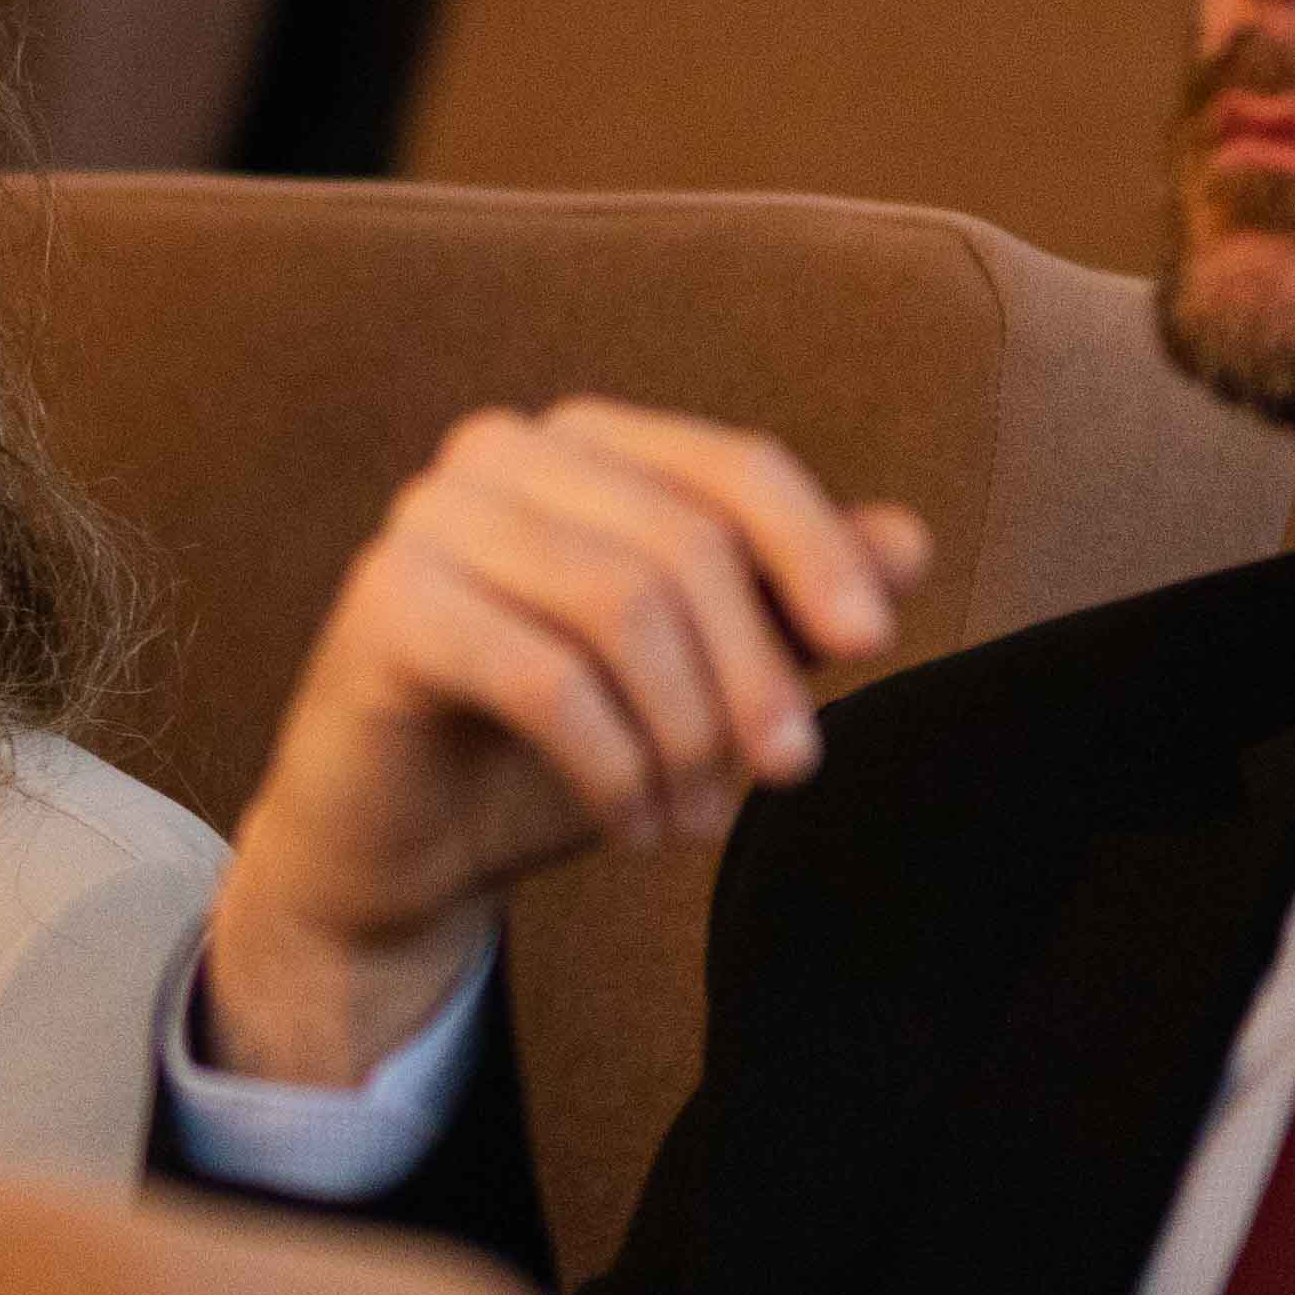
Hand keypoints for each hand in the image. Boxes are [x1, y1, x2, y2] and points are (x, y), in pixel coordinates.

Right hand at [199, 403, 923, 1084]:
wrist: (399, 849)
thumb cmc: (549, 749)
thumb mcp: (694, 678)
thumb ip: (785, 604)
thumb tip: (909, 543)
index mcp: (580, 444)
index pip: (731, 466)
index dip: (815, 549)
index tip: (871, 646)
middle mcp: (497, 456)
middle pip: (684, 540)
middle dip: (755, 671)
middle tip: (787, 773)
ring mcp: (428, 521)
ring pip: (620, 603)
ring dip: (686, 732)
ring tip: (697, 817)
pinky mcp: (385, 606)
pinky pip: (544, 676)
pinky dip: (615, 764)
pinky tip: (635, 823)